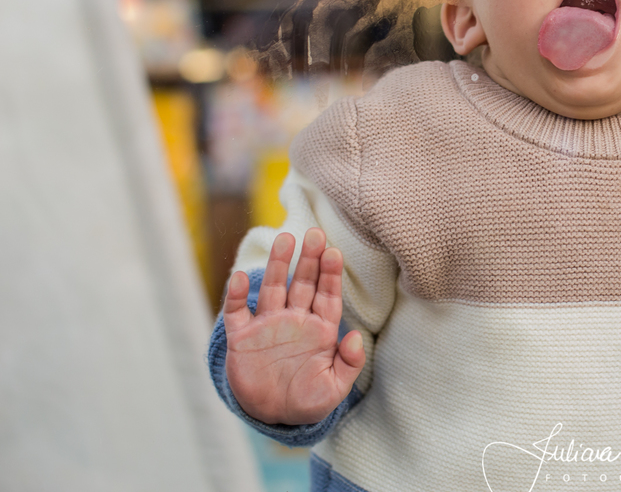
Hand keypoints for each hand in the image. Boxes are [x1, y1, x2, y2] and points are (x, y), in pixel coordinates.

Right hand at [223, 228, 364, 424]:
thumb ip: (348, 363)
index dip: (330, 274)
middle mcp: (295, 320)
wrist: (272, 416)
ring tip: (285, 239)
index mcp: (319, 329)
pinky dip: (236, 295)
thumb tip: (354, 337)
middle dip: (309, 259)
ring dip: (278, 265)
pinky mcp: (242, 338)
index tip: (334, 253)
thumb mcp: (334, 388)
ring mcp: (268, 326)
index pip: (327, 295)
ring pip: (273, 288)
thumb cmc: (308, 401)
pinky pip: (236, 312)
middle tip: (315, 233)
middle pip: (303, 283)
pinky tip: (239, 277)